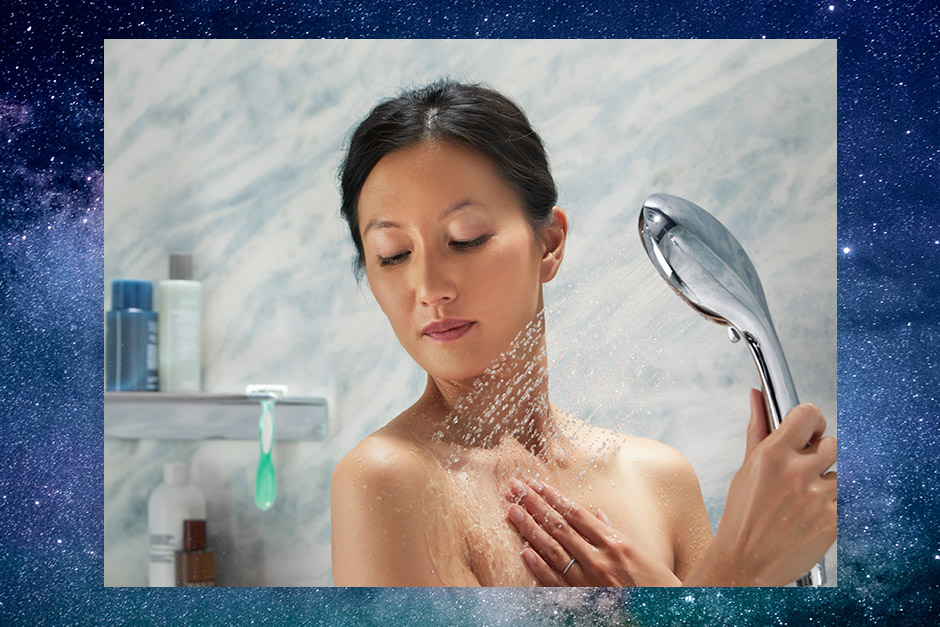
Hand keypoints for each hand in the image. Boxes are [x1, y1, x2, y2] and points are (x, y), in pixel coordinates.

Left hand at [506, 478, 679, 586]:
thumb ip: (613, 532)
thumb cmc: (657, 584)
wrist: (666, 615)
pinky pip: (555, 581)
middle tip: (515, 489)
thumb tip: (595, 513)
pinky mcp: (583, 600)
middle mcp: (599, 559)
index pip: (575, 514)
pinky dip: (539, 567)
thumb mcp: (640, 552)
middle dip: (534, 505)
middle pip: (559, 527)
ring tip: (512, 511)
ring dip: (530, 529)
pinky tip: (524, 551)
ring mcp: (589, 580)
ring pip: (552, 550)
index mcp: (614, 542)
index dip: (553, 497)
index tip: (536, 484)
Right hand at [690, 389, 836, 585]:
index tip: (808, 431)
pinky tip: (811, 517)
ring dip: (827, 485)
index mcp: (773, 454)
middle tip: (804, 474)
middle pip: (832, 444)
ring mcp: (818, 497)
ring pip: (841, 475)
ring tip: (804, 502)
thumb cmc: (742, 517)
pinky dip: (832, 508)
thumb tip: (757, 395)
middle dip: (820, 457)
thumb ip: (758, 429)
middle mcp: (797, 472)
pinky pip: (846, 501)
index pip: (809, 414)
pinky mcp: (834, 520)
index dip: (812, 421)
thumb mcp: (746, 469)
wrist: (745, 564)